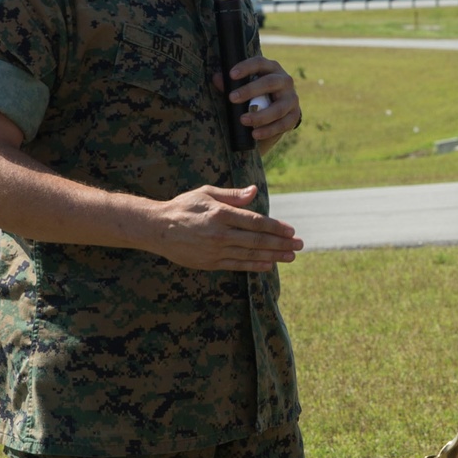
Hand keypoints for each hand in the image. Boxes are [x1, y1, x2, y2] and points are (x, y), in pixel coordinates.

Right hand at [154, 184, 302, 271]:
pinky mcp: (210, 263)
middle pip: (257, 240)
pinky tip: (268, 265)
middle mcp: (220, 234)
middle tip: (299, 246)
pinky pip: (237, 265)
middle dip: (281, 244)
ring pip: (250, 254)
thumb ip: (232, 195)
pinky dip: (254, 265)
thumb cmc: (183, 206)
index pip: (255, 222)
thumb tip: (254, 192)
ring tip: (290, 256)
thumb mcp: (206, 193)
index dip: (275, 227)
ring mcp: (215, 250)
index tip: (291, 231)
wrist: (157, 229)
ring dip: (273, 256)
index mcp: (220, 214)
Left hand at [214, 53, 301, 147]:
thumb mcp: (246, 86)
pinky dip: (268, 130)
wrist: (280, 109)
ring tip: (243, 120)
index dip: (246, 67)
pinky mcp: (294, 116)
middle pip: (270, 83)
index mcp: (271, 68)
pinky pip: (282, 124)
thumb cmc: (258, 93)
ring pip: (278, 108)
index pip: (260, 63)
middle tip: (232, 98)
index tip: (231, 75)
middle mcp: (285, 81)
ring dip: (260, 116)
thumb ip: (232, 84)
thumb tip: (217, 78)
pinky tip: (255, 134)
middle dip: (250, 91)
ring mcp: (292, 99)